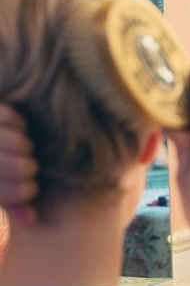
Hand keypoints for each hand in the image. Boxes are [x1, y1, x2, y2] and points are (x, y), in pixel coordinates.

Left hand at [0, 105, 38, 224]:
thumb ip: (10, 205)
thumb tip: (32, 219)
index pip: (15, 192)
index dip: (26, 192)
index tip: (30, 188)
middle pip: (21, 168)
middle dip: (27, 169)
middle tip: (28, 167)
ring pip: (19, 143)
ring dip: (24, 146)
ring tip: (21, 149)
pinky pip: (11, 117)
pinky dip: (18, 124)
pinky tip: (15, 130)